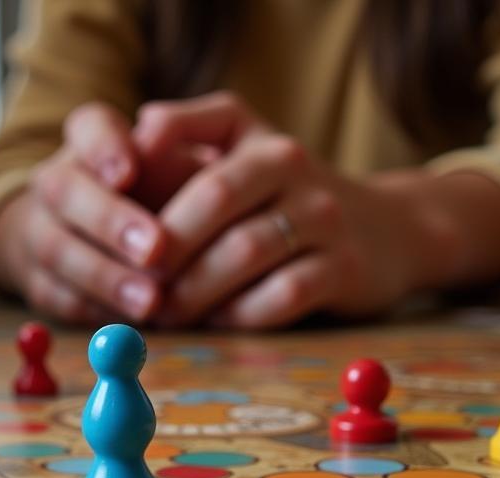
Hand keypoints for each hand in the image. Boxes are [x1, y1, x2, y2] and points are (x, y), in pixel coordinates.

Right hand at [0, 102, 167, 323]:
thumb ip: (185, 164)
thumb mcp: (174, 166)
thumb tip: (209, 166)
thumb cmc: (153, 193)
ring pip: (57, 251)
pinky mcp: (39, 282)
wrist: (90, 234)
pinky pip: (61, 298)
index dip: (105, 150)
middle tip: (155, 250)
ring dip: (106, 279)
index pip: (87, 127)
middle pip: (65, 192)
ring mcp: (38, 231)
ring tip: (150, 301)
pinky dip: (97, 311)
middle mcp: (54, 180)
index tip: (129, 172)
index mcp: (88, 139)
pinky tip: (132, 322)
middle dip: (110, 223)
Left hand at [133, 93, 428, 327]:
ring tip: (164, 313)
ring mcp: (323, 216)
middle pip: (214, 197)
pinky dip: (239, 314)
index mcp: (253, 135)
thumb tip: (132, 139)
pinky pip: (281, 295)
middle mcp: (291, 163)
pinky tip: (217, 323)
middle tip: (132, 286)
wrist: (387, 232)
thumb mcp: (239, 159)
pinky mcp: (343, 268)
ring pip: (244, 251)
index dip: (147, 165)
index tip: (112, 213)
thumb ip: (185, 146)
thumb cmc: (282, 203)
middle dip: (164, 247)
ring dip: (193, 290)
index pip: (192, 133)